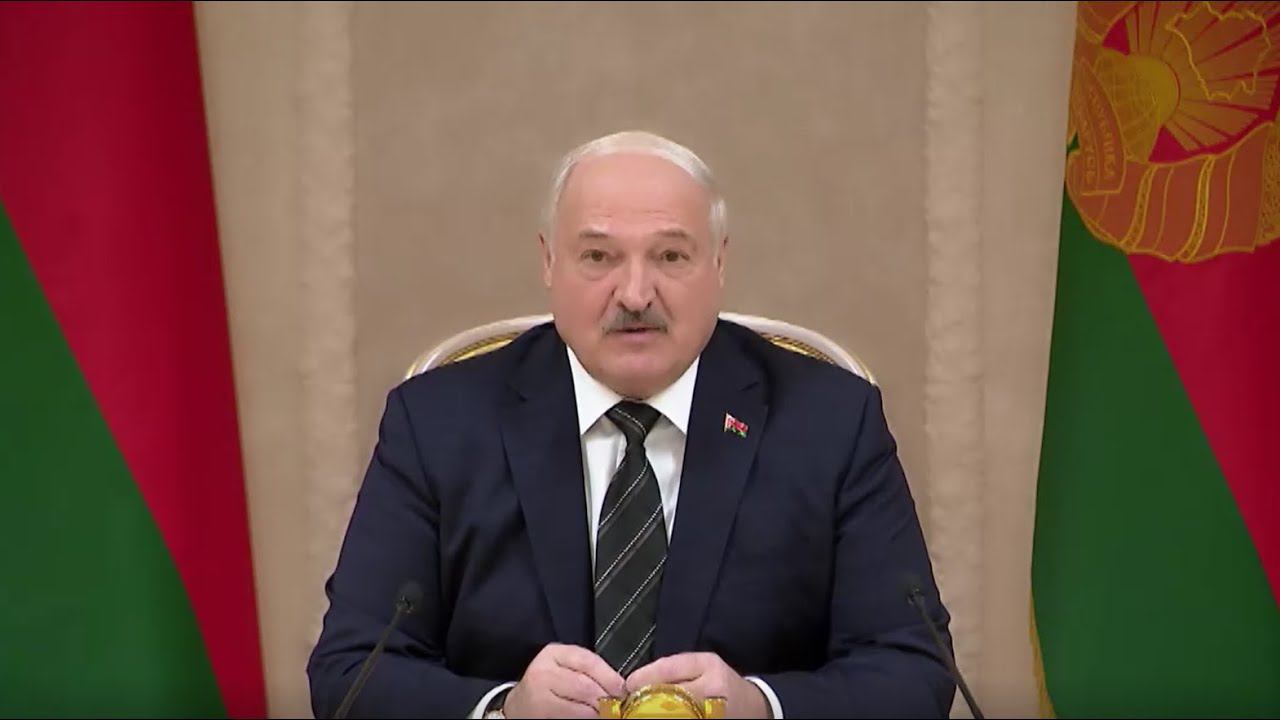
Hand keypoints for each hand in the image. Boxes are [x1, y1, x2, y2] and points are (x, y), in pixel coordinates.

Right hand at [503, 643, 625, 717]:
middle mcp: (543, 672)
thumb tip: (620, 687)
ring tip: (603, 714)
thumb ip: (589, 672)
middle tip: (615, 707)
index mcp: (554, 654)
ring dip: (596, 713)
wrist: (519, 706)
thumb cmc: (548, 686)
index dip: (609, 677)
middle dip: (604, 699)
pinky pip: (569, 718)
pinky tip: (588, 719)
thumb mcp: (565, 669)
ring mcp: (538, 695)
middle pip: (584, 686)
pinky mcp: (539, 714)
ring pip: (579, 707)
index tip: (623, 690)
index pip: (588, 661)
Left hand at [625, 652, 769, 718]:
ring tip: (642, 712)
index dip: (644, 677)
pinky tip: (660, 716)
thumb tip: (637, 680)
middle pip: (670, 694)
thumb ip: (674, 668)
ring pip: (675, 713)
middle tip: (632, 704)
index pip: (669, 668)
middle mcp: (712, 688)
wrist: (754, 707)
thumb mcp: (704, 665)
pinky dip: (671, 718)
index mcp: (708, 666)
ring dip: (654, 713)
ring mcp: (712, 711)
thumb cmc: (722, 682)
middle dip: (646, 700)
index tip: (629, 685)